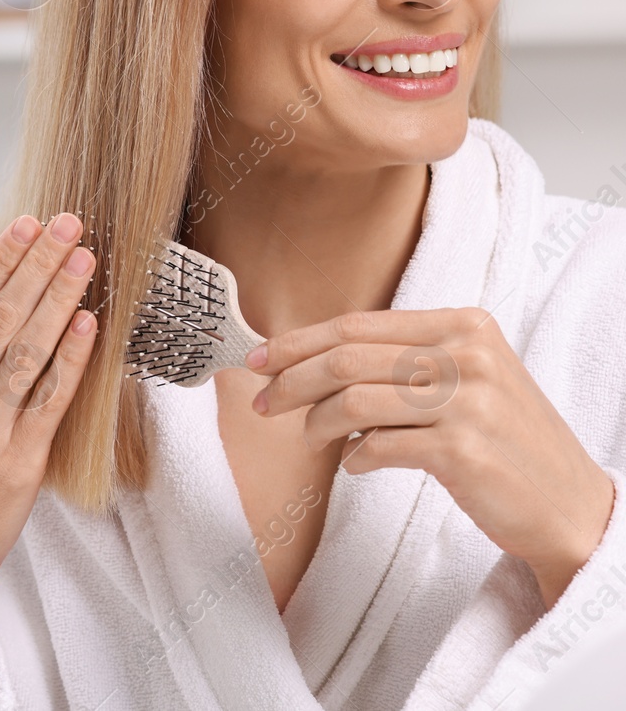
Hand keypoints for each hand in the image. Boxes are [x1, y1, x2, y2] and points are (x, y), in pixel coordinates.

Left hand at [248, 307, 615, 606]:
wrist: (570, 504)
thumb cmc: (503, 439)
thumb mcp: (465, 379)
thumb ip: (402, 360)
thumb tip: (310, 360)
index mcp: (463, 325)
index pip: (357, 325)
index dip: (298, 343)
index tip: (258, 361)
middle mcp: (468, 355)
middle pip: (345, 359)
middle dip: (290, 382)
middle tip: (262, 405)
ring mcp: (468, 402)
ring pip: (353, 400)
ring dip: (316, 423)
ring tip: (312, 439)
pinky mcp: (463, 452)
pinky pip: (378, 447)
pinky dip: (355, 458)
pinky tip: (357, 464)